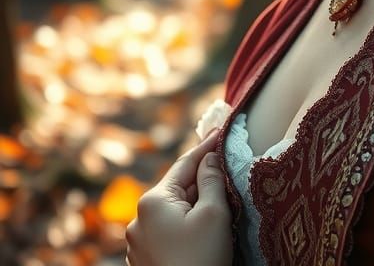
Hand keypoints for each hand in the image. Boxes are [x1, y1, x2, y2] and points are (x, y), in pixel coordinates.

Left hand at [125, 129, 231, 265]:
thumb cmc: (202, 260)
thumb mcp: (213, 214)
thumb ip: (212, 179)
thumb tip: (209, 157)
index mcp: (153, 201)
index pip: (184, 164)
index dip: (205, 147)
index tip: (220, 131)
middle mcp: (139, 219)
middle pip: (178, 187)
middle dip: (201, 180)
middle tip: (225, 168)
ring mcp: (138, 243)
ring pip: (172, 210)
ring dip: (194, 203)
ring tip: (217, 201)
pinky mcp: (145, 260)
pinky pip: (167, 230)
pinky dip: (185, 223)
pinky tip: (202, 230)